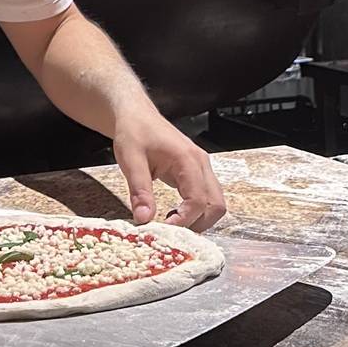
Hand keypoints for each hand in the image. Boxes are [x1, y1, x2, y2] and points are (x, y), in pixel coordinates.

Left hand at [113, 110, 225, 231]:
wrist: (137, 114)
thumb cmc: (134, 131)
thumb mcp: (130, 159)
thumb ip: (139, 190)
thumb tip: (144, 219)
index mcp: (187, 159)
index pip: (198, 200)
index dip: (184, 220)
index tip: (163, 230)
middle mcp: (201, 163)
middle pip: (216, 205)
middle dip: (198, 224)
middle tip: (172, 232)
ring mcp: (202, 167)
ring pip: (215, 203)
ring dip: (199, 219)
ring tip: (171, 223)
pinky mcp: (197, 172)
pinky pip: (206, 197)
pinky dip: (196, 211)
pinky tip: (174, 213)